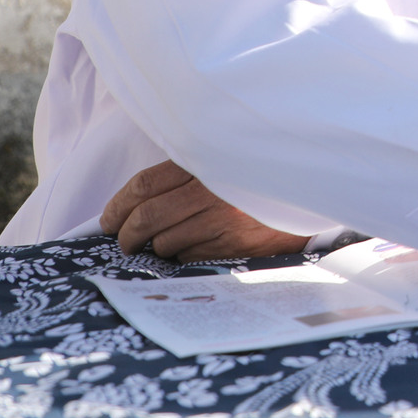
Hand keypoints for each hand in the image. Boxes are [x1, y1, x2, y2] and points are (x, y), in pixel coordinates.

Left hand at [100, 160, 311, 261]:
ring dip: (155, 247)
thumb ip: (185, 173)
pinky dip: (182, 255)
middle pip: (146, 218)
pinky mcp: (232, 245)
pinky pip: (188, 257)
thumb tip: (134, 204)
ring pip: (163, 243)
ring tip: (162, 243)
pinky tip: (193, 245)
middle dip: (125, 234)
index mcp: (202, 162)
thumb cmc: (255, 176)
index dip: (117, 205)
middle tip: (123, 240)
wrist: (307, 192)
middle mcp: (209, 190)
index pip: (143, 185)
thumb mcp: (222, 160)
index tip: (109, 218)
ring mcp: (221, 220)